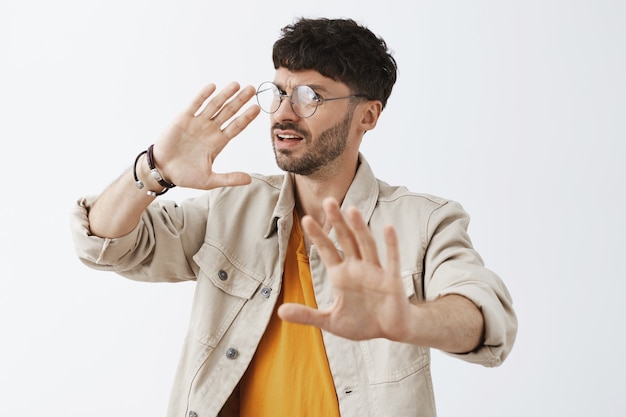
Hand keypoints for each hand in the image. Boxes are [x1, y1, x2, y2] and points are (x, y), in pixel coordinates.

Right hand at [151, 82, 259, 189]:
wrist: (162, 171)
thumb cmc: (185, 176)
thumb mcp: (209, 180)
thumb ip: (229, 178)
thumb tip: (249, 180)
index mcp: (218, 142)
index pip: (236, 127)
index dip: (246, 117)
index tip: (257, 109)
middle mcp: (210, 130)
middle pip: (229, 112)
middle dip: (240, 101)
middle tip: (252, 89)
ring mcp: (197, 123)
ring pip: (214, 105)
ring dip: (225, 95)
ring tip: (236, 84)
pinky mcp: (183, 119)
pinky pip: (195, 104)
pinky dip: (203, 95)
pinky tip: (212, 87)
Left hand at [277, 198, 411, 340]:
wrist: (390, 331)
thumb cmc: (362, 323)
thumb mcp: (330, 321)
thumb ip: (307, 315)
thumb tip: (280, 312)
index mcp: (342, 275)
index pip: (327, 251)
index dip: (318, 236)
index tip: (306, 219)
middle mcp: (358, 268)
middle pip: (346, 240)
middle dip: (337, 222)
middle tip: (328, 201)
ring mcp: (375, 272)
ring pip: (366, 245)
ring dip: (359, 228)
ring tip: (351, 210)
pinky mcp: (392, 280)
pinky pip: (391, 260)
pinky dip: (391, 244)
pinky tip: (388, 228)